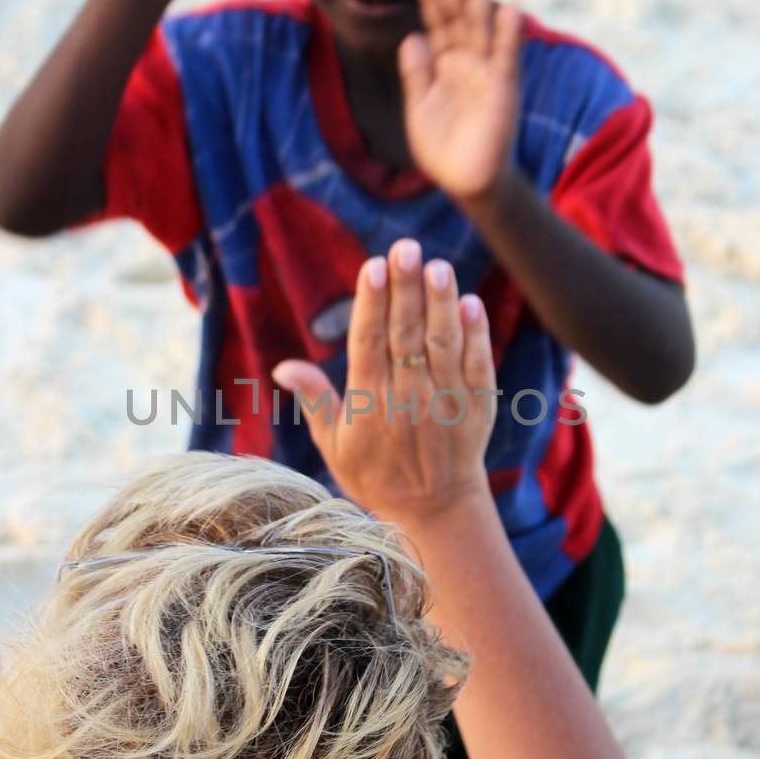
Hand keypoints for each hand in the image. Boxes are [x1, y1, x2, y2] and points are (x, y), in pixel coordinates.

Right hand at [271, 239, 495, 520]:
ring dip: (440, 302)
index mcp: (370, 401)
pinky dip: (475, 335)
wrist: (434, 511)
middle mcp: (408, 396)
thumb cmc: (376, 475)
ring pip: (443, 342)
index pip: (368, 340)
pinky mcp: (477, 406)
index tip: (373, 265)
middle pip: (405, 332)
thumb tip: (282, 366)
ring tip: (438, 266)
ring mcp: (445, 400)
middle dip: (405, 287)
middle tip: (405, 247)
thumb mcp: (334, 443)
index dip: (371, 302)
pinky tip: (470, 304)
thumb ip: (315, 399)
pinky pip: (477, 364)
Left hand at [399, 0, 522, 202]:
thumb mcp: (420, 108)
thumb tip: (411, 37)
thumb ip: (416, 74)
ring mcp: (486, 75)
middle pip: (459, 17)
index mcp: (445, 65)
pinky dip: (507, 35)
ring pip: (482, 29)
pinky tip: (508, 9)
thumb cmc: (445, 149)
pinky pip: (505, 59)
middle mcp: (467, 63)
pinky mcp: (503, 92)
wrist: (467, 184)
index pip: (437, 22)